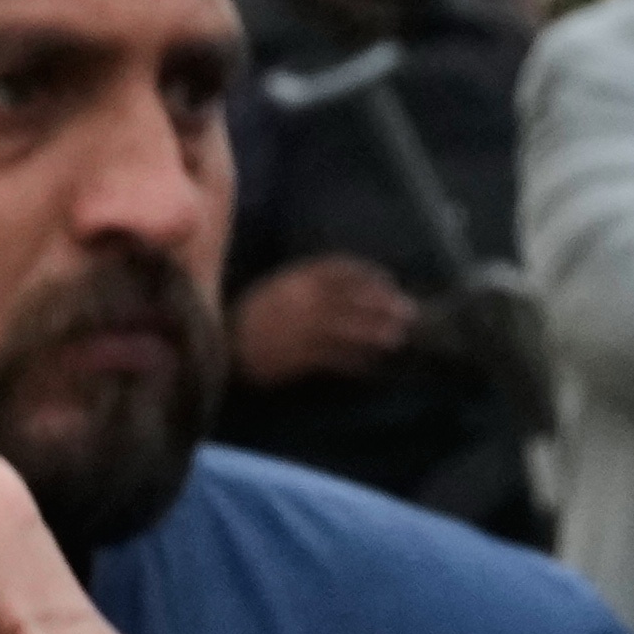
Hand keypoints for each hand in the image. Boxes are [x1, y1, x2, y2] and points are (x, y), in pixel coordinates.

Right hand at [231, 254, 423, 384]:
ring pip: (343, 328)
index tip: (389, 280)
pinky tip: (372, 364)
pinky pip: (332, 358)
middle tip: (409, 311)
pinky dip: (354, 360)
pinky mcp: (295, 357)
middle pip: (347, 298)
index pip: (337, 269)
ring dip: (372, 333)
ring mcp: (296, 329)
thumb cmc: (257, 317)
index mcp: (293, 279)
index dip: (367, 274)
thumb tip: (355, 286)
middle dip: (380, 304)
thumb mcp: (280, 288)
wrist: (225, 347)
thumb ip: (310, 282)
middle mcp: (297, 300)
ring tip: (396, 338)